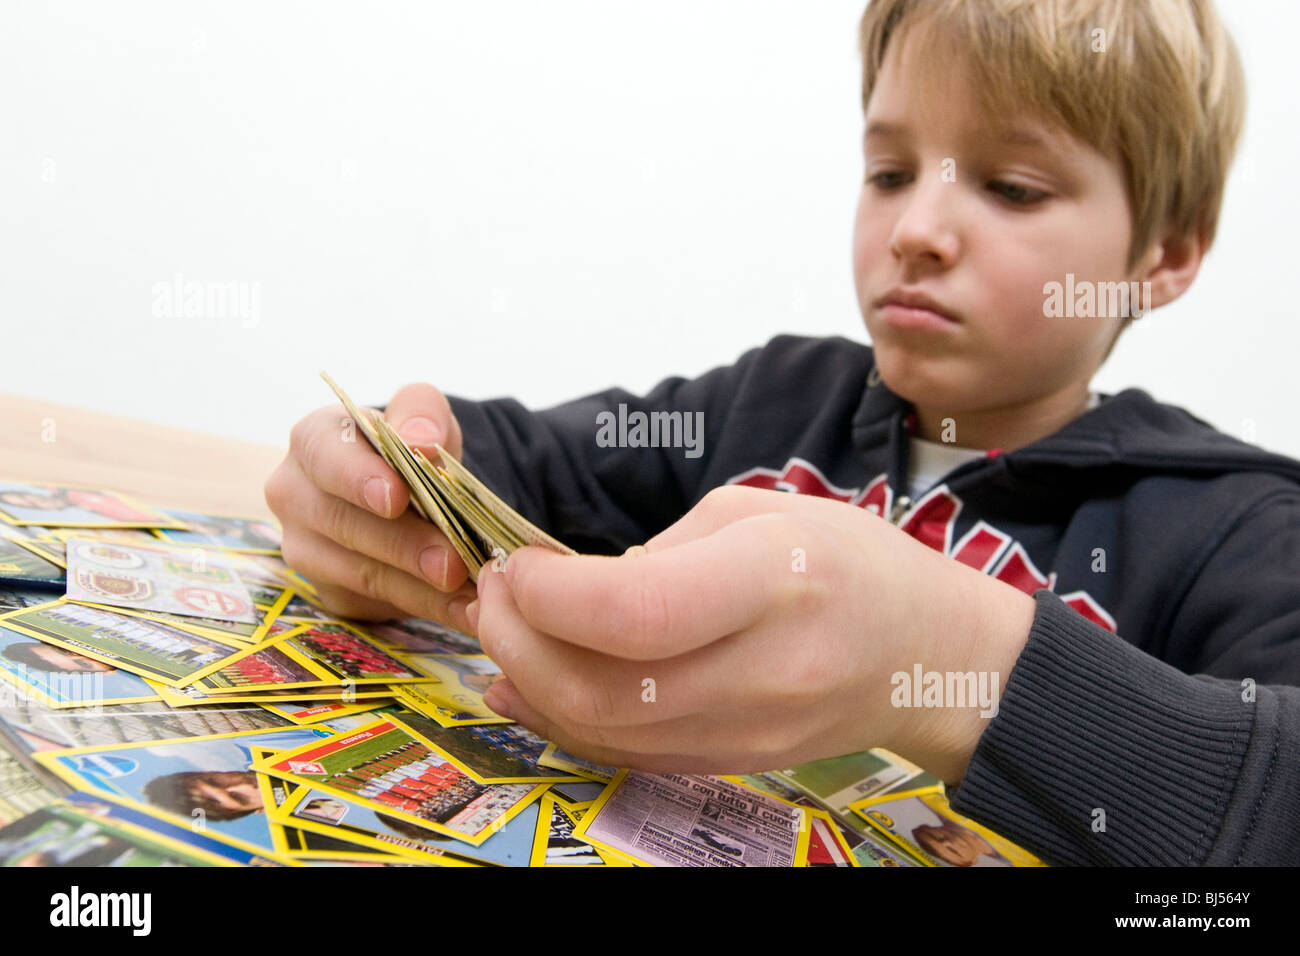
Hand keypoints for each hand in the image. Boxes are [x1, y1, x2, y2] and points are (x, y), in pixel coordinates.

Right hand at [264, 382, 475, 630]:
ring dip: (418, 588)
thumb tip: (420, 438)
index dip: (359, 479)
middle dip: (404, 546)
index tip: (396, 497)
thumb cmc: (410, 443)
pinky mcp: (330, 589)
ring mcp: (306, 548)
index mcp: (313, 442)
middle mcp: (295, 495)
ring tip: (468, 592)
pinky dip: (425, 607)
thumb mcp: (422, 413)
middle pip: (344, 525)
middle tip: (452, 562)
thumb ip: (421, 412)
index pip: (326, 458)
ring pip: (359, 574)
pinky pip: (376, 604)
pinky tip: (464, 608)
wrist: (411, 486)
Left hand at [472, 485, 1036, 782]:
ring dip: (528, 681)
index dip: (553, 594)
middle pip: (604, 689)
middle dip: (518, 641)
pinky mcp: (730, 763)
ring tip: (506, 627)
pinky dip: (561, 720)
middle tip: (492, 592)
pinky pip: (625, 754)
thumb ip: (661, 551)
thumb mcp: (762, 510)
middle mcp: (763, 672)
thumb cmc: (851, 563)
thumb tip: (572, 591)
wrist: (926, 657)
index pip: (637, 613)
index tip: (519, 564)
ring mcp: (747, 734)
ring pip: (604, 733)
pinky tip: (526, 682)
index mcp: (776, 583)